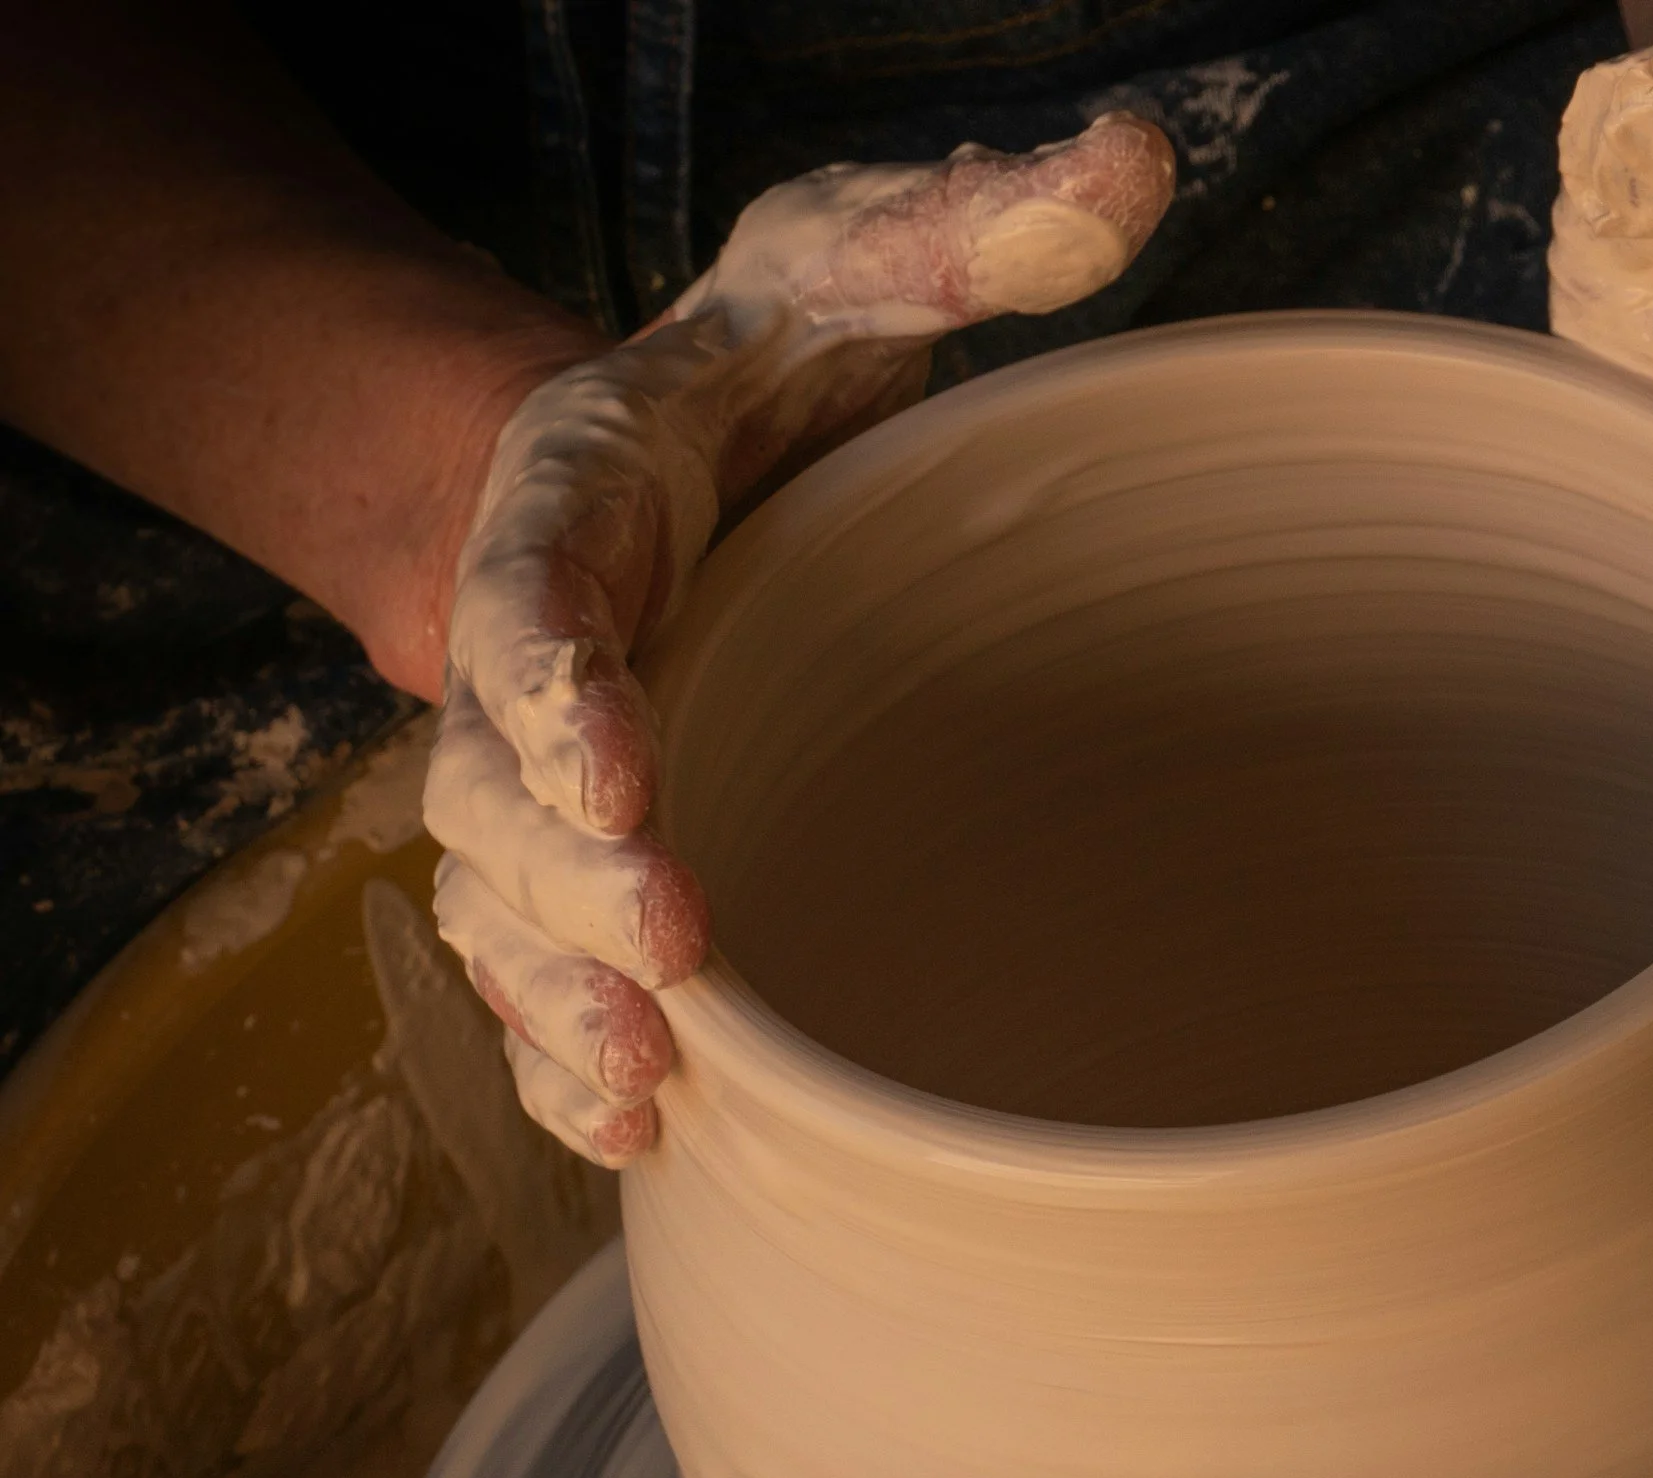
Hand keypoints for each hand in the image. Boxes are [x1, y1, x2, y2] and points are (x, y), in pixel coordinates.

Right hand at [422, 116, 1176, 1162]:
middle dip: (567, 881)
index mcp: (579, 500)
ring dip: (558, 1000)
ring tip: (647, 1085)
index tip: (621, 766)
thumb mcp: (856, 264)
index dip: (551, 689)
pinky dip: (565, 1052)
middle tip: (675, 952)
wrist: (680, 454)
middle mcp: (534, 654)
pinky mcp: (583, 854)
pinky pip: (539, 967)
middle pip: (493, 788)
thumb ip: (968, 223)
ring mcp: (544, 772)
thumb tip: (1143, 158)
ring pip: (503, 906)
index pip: (528, 597)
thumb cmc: (770, 365)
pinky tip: (636, 1127)